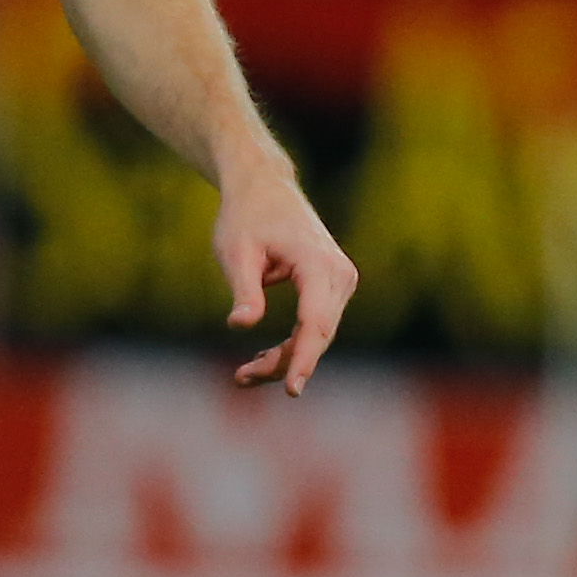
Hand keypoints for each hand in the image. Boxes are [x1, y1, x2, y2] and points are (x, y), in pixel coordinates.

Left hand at [213, 146, 356, 395]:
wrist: (264, 187)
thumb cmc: (245, 216)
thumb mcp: (235, 251)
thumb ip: (244, 289)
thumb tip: (240, 324)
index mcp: (318, 263)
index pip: (315, 323)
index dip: (302, 359)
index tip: (291, 389)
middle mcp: (339, 273)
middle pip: (317, 334)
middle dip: (283, 364)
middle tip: (240, 379)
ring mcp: (341, 280)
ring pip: (318, 335)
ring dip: (284, 358)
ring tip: (243, 374)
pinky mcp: (333, 286)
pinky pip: (316, 325)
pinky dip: (291, 345)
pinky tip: (262, 359)